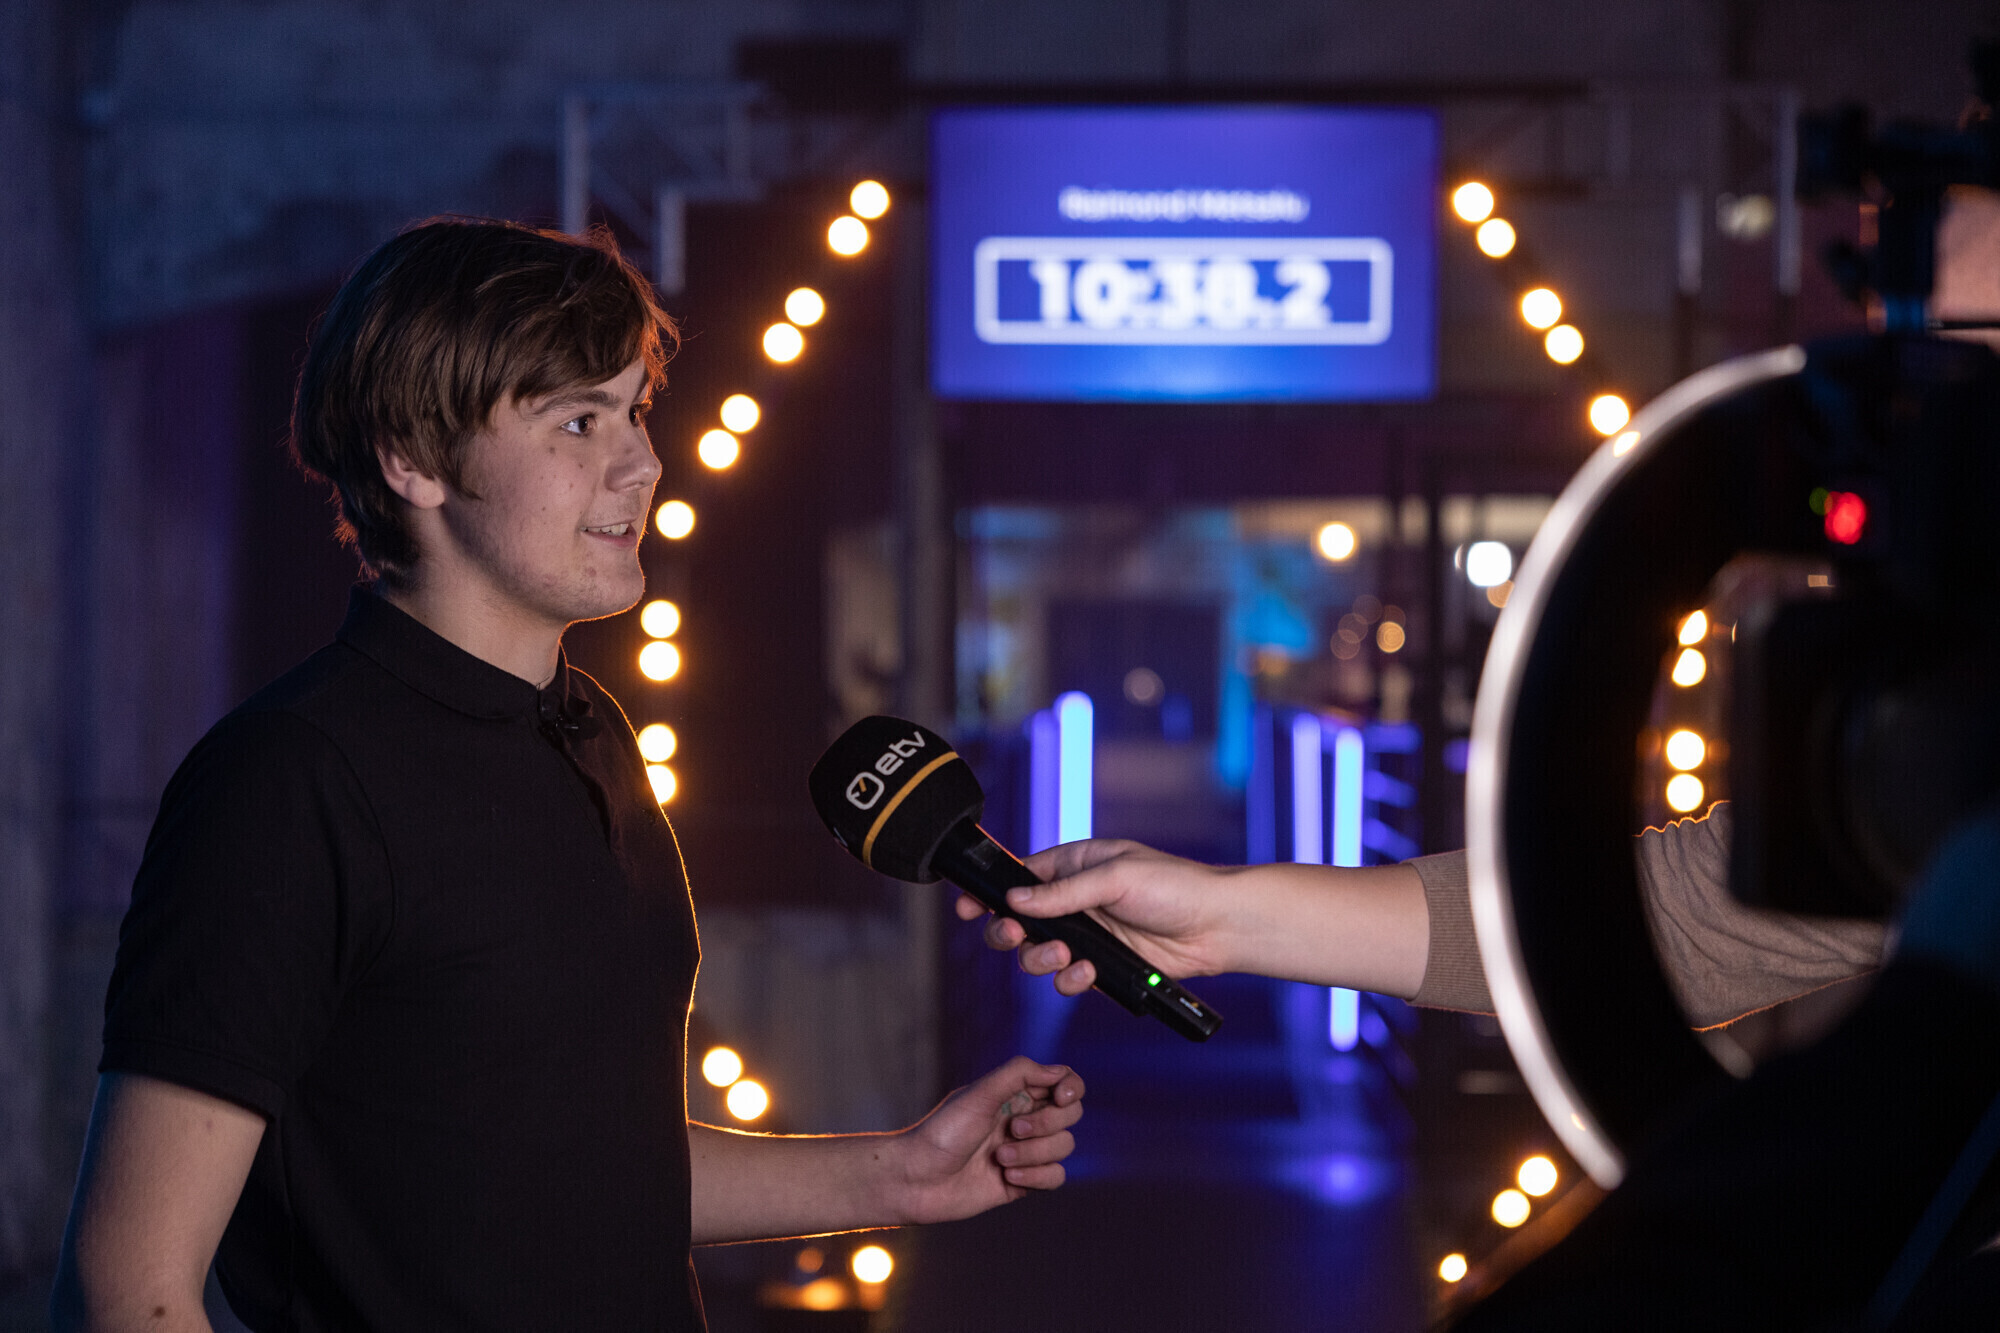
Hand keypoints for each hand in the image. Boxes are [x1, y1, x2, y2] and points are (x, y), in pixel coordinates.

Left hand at [891, 1056, 1084, 1223]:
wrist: (917, 1180)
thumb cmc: (942, 1133)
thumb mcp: (979, 1094)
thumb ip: (1019, 1073)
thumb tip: (1060, 1072)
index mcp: (1015, 1093)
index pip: (1064, 1082)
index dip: (1072, 1088)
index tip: (1060, 1096)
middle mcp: (1025, 1119)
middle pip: (1070, 1115)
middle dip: (1046, 1123)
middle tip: (1013, 1129)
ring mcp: (1026, 1151)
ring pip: (1064, 1147)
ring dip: (1034, 1153)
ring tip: (999, 1157)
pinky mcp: (1024, 1182)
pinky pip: (1056, 1177)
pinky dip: (1036, 1177)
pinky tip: (1007, 1178)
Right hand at [953, 839, 1237, 994]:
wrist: (1218, 927)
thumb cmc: (1175, 886)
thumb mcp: (1116, 877)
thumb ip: (1062, 892)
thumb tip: (1016, 901)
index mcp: (1074, 866)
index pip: (1019, 877)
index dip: (989, 892)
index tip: (965, 906)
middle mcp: (1075, 902)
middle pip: (1018, 922)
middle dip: (1008, 933)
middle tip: (1013, 938)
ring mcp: (1088, 936)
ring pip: (1038, 954)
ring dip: (1041, 959)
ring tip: (1065, 956)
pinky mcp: (1102, 967)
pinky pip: (1067, 979)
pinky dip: (1070, 979)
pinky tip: (1088, 972)